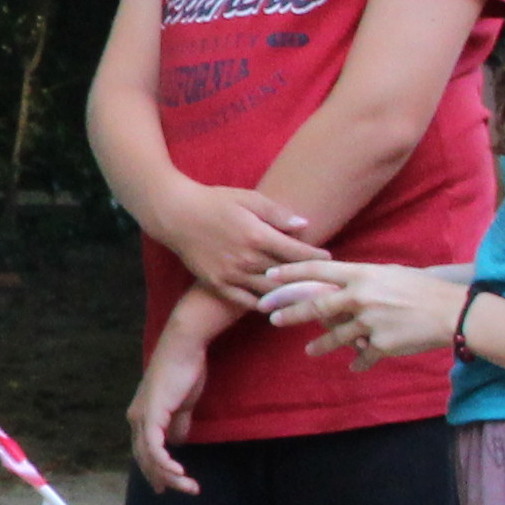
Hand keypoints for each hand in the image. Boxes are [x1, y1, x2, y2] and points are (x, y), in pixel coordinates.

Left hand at [126, 324, 217, 496]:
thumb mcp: (182, 405)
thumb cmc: (185, 371)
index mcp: (141, 416)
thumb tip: (178, 443)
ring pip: (150, 457)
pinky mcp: (151, 415)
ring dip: (169, 476)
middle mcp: (136, 419)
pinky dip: (165, 464)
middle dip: (162, 478)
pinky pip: (155, 448)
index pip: (144, 451)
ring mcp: (141, 417)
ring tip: (188, 486)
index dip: (155, 470)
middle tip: (182, 491)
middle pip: (144, 459)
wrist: (184, 349)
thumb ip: (178, 425)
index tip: (167, 486)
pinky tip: (179, 473)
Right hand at [158, 182, 313, 303]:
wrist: (175, 215)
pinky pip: (245, 301)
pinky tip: (275, 306)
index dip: (316, 256)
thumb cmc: (214, 201)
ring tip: (308, 300)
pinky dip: (262, 305)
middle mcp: (247, 258)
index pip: (296, 251)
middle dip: (309, 280)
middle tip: (328, 285)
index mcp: (257, 235)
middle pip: (287, 275)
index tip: (329, 258)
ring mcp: (231, 274)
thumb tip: (304, 224)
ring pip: (269, 292)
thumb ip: (277, 213)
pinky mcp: (217, 284)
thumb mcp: (248, 198)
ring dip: (290, 297)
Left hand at [259, 256, 453, 370]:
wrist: (453, 313)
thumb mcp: (390, 274)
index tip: (269, 278)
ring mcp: (369, 323)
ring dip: (320, 346)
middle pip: (316, 307)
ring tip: (310, 351)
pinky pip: (362, 356)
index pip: (318, 271)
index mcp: (363, 275)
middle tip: (274, 320)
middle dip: (291, 315)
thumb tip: (339, 285)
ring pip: (335, 338)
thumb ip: (363, 280)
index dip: (291, 273)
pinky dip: (358, 361)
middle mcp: (361, 297)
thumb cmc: (423, 289)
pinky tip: (355, 366)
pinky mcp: (380, 345)